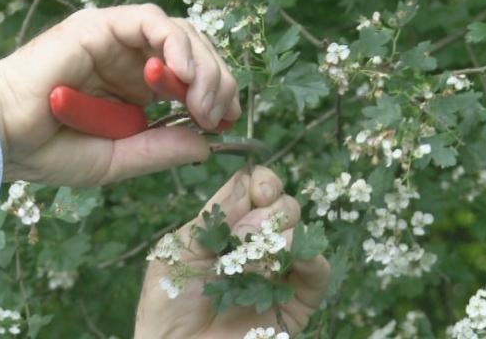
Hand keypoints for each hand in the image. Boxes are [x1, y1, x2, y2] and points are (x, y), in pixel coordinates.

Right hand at [0, 4, 239, 186]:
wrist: (0, 138)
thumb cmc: (48, 151)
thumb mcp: (117, 160)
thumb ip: (160, 150)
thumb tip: (207, 144)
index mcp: (133, 89)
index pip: (189, 79)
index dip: (217, 94)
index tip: (228, 121)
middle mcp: (128, 60)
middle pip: (191, 53)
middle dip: (217, 81)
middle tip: (219, 114)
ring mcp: (114, 40)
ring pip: (178, 34)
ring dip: (202, 66)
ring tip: (204, 101)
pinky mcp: (99, 26)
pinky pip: (149, 22)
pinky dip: (174, 44)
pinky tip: (182, 75)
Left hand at [135, 166, 329, 337]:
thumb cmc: (168, 302)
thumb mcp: (178, 250)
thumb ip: (211, 217)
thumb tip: (246, 185)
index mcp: (226, 226)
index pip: (255, 188)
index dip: (263, 182)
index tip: (259, 192)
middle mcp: (254, 244)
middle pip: (283, 204)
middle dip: (269, 212)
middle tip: (243, 236)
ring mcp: (276, 271)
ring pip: (301, 231)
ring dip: (280, 236)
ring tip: (253, 261)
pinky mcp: (294, 302)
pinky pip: (317, 272)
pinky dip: (312, 258)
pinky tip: (295, 259)